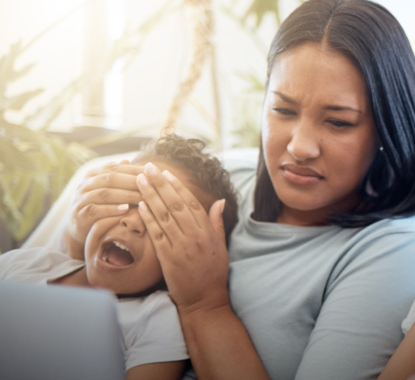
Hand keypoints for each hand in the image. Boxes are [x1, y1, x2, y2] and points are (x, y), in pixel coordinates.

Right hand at [64, 160, 144, 257]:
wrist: (80, 229)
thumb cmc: (101, 206)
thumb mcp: (108, 189)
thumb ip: (118, 176)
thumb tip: (128, 159)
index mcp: (93, 174)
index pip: (117, 168)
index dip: (136, 170)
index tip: (154, 173)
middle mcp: (85, 184)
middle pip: (111, 179)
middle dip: (133, 182)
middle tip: (152, 186)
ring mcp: (80, 199)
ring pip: (105, 193)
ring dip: (126, 195)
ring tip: (143, 198)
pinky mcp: (80, 215)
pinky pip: (96, 210)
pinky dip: (111, 209)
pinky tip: (126, 209)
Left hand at [135, 162, 230, 313]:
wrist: (205, 300)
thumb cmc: (213, 273)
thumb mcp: (220, 245)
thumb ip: (217, 222)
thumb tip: (220, 201)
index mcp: (207, 231)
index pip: (190, 202)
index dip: (177, 186)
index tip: (165, 172)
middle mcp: (195, 235)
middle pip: (174, 203)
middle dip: (160, 184)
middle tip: (147, 168)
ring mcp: (181, 246)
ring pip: (163, 215)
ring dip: (150, 195)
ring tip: (139, 181)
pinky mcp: (168, 257)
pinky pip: (156, 233)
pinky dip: (148, 217)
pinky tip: (139, 205)